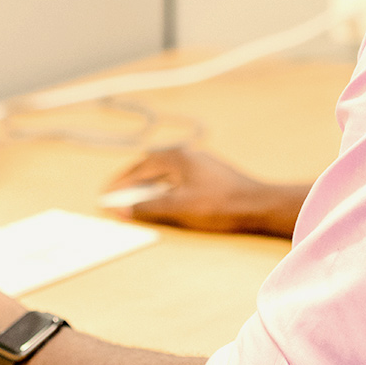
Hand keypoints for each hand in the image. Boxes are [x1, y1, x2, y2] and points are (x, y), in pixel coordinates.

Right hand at [105, 148, 306, 237]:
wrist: (258, 205)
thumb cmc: (220, 205)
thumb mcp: (178, 207)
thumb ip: (148, 208)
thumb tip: (121, 210)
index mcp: (177, 157)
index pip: (139, 168)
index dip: (121, 183)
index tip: (106, 194)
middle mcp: (187, 154)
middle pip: (150, 165)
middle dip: (132, 180)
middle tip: (117, 195)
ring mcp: (200, 162)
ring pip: (165, 170)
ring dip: (148, 183)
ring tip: (136, 197)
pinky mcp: (209, 173)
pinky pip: (178, 176)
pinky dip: (163, 185)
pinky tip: (164, 197)